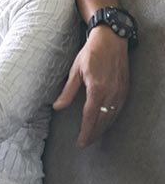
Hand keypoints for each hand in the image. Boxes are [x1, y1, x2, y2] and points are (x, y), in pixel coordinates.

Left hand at [52, 26, 129, 147]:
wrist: (111, 40)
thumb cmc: (91, 53)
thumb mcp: (75, 71)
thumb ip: (68, 91)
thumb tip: (57, 107)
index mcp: (97, 89)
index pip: (90, 117)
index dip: (86, 132)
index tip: (81, 143)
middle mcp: (111, 93)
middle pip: (102, 120)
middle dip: (94, 133)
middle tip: (86, 143)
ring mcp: (120, 91)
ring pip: (112, 116)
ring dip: (103, 128)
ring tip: (93, 136)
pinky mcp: (125, 88)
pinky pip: (119, 109)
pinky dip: (111, 118)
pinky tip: (105, 122)